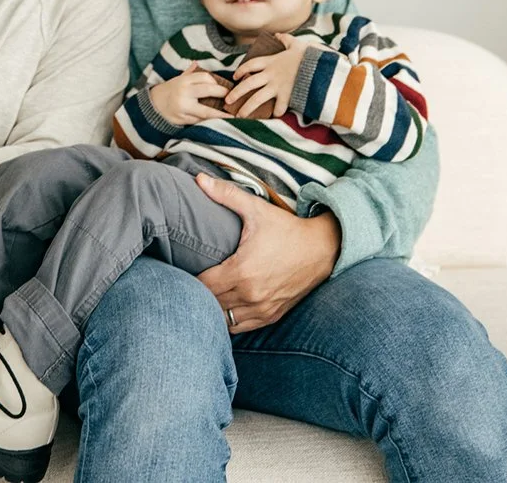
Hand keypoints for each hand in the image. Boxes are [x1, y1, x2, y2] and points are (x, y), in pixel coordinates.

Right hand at [148, 63, 230, 125]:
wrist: (153, 105)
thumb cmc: (170, 91)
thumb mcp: (178, 79)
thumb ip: (189, 73)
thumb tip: (197, 63)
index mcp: (184, 81)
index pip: (205, 78)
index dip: (216, 83)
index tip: (223, 88)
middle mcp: (183, 93)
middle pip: (208, 91)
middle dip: (222, 94)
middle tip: (231, 99)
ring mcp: (183, 107)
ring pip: (206, 111)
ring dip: (220, 115)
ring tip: (232, 118)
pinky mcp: (182, 119)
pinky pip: (200, 121)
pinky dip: (210, 122)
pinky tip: (219, 123)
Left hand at [193, 172, 339, 331]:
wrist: (323, 249)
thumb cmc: (286, 229)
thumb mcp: (256, 209)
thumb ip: (225, 194)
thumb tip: (199, 178)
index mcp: (242, 271)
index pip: (202, 285)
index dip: (189, 278)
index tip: (184, 268)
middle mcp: (251, 295)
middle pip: (210, 303)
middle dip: (197, 293)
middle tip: (188, 281)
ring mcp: (262, 309)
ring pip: (223, 319)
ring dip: (212, 308)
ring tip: (204, 294)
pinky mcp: (272, 316)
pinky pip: (240, 327)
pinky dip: (228, 319)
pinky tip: (222, 306)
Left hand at [225, 33, 308, 117]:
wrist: (322, 67)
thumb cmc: (310, 54)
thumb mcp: (297, 44)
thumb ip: (287, 40)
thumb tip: (279, 35)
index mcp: (271, 61)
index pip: (250, 65)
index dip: (241, 70)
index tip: (235, 77)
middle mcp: (271, 74)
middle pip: (248, 84)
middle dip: (236, 93)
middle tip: (228, 101)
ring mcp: (278, 86)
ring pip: (257, 98)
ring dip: (247, 108)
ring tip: (239, 116)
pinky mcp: (288, 96)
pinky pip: (279, 107)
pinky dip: (276, 113)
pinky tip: (271, 118)